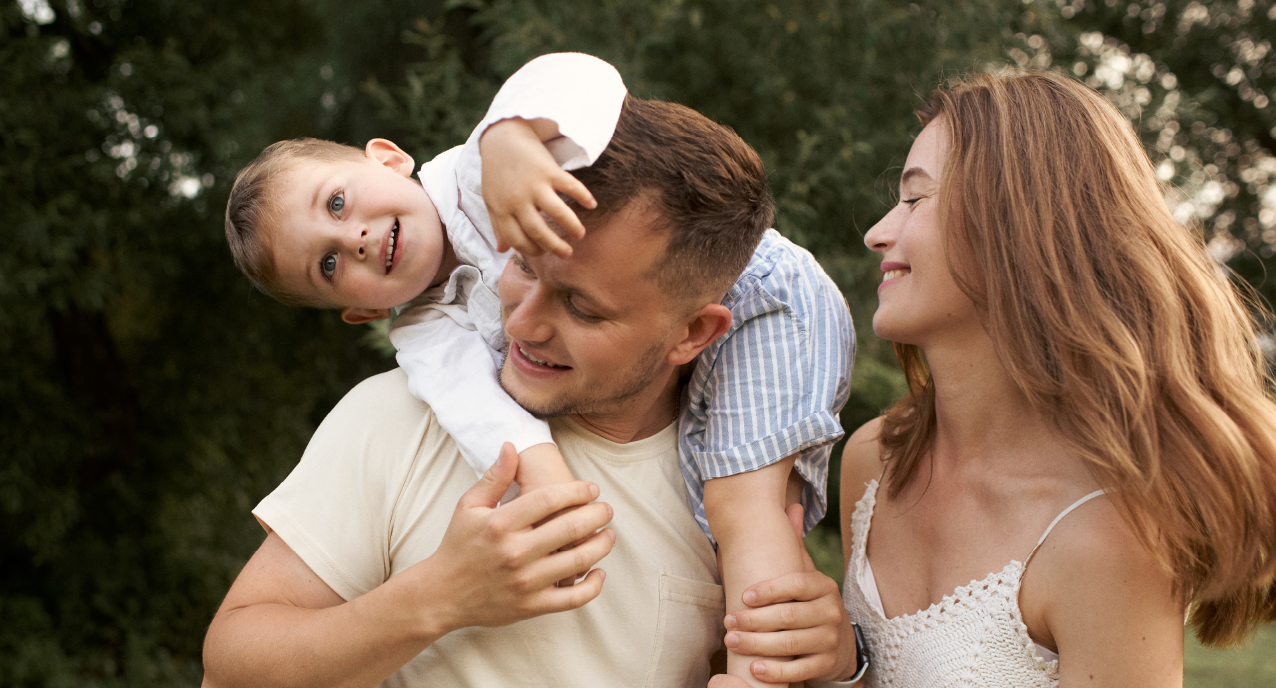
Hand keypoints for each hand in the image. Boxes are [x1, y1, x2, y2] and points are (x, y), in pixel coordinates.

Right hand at [426, 442, 615, 632]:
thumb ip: (494, 477)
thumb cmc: (458, 545)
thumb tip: (511, 446)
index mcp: (501, 523)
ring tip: (609, 535)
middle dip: (597, 514)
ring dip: (601, 545)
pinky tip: (599, 572)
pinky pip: (572, 598)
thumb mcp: (469, 506)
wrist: (442, 594)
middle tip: (607, 509)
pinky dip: (592, 586)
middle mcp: (515, 552)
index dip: (577, 491)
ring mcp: (525, 581)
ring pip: (578, 561)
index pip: (550, 499)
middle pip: (570, 528)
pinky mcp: (531, 605)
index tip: (592, 488)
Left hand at [480, 117, 596, 257]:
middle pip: (538, 231)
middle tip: (567, 253)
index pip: (517, 239)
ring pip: (557, 212)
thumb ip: (497, 225)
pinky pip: (571, 187)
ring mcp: (534, 185)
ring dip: (572, 226)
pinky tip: (591, 204)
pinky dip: (583, 196)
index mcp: (501, 209)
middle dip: (555, 246)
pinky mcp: (549, 170)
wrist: (502, 137)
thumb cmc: (496, 172)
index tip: (543, 253)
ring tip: (580, 234)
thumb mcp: (491, 200)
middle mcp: (517, 200)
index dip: (531, 250)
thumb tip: (501, 250)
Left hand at [714, 505, 856, 684]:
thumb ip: (793, 545)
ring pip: (790, 644)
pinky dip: (776, 672)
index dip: (769, 590)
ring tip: (732, 642)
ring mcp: (830, 639)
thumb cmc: (807, 602)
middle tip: (727, 622)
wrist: (837, 641)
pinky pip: (799, 670)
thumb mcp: (804, 574)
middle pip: (789, 616)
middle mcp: (831, 611)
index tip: (743, 595)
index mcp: (823, 586)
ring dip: (757, 645)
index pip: (796, 584)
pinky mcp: (826, 664)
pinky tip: (754, 668)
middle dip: (754, 620)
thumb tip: (792, 505)